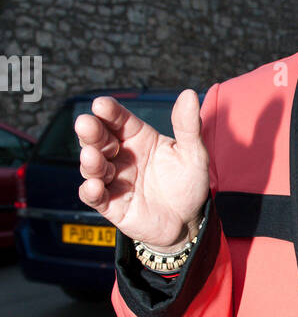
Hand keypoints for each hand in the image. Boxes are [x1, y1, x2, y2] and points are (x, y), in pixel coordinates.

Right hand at [75, 90, 209, 252]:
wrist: (189, 222)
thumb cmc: (188, 184)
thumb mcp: (193, 153)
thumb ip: (188, 126)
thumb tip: (189, 95)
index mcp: (138, 138)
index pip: (118, 120)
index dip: (109, 112)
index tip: (101, 105)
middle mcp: (121, 156)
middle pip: (99, 139)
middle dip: (91, 131)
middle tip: (86, 124)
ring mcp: (114, 180)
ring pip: (93, 167)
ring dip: (90, 161)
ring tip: (92, 156)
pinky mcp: (111, 204)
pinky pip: (95, 197)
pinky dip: (91, 191)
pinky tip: (94, 186)